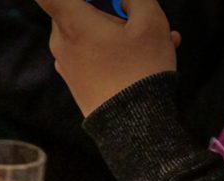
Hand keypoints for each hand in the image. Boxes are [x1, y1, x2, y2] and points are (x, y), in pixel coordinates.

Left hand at [35, 0, 180, 115]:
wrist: (132, 125)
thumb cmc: (141, 70)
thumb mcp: (150, 22)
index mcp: (73, 24)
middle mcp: (62, 43)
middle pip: (75, 7)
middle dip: (107, 5)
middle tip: (135, 13)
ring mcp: (66, 62)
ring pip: (90, 30)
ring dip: (121, 27)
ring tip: (162, 36)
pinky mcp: (75, 78)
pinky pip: (93, 51)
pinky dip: (116, 47)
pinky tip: (152, 52)